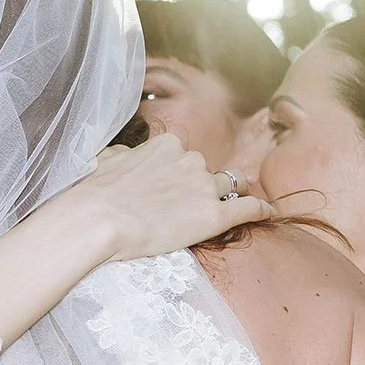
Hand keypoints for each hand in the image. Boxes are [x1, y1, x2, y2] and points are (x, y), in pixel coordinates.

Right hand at [70, 134, 272, 262]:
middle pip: (207, 170)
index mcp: (167, 145)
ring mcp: (204, 187)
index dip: (179, 173)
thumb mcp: (106, 161)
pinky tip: (270, 212)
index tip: (171, 187)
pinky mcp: (215, 215)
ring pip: (231, 184)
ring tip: (228, 206)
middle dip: (201, 184)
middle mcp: (190, 160)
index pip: (183, 155)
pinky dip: (261, 209)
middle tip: (187, 205)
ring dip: (229, 193)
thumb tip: (124, 157)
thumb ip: (123, 157)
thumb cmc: (94, 192)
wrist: (98, 219)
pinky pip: (249, 207)